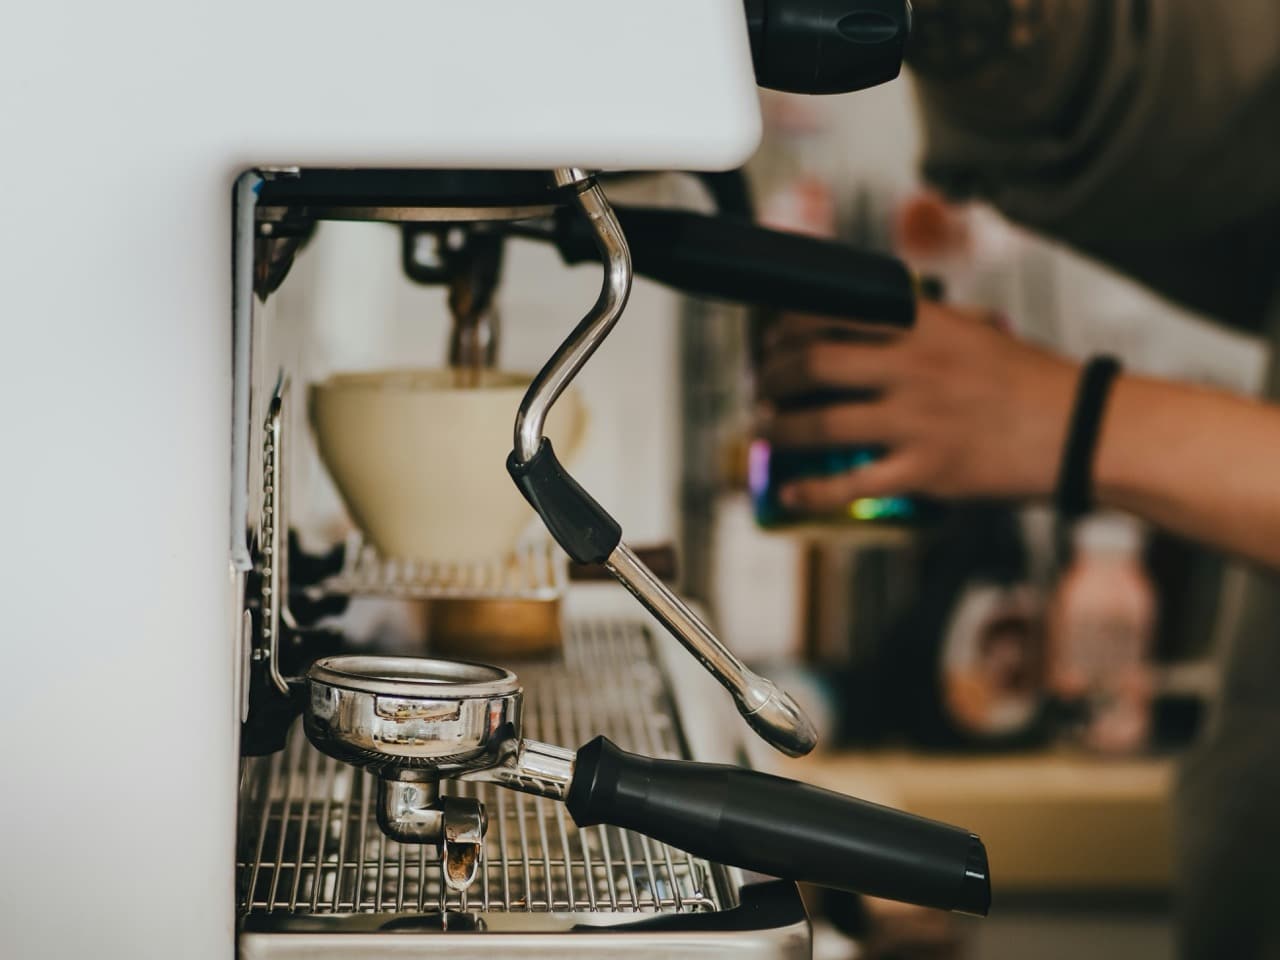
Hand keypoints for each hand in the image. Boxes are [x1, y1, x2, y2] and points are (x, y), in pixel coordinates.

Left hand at [758, 302, 1078, 510]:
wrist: (1084, 431)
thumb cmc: (1029, 382)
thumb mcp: (976, 332)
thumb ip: (922, 324)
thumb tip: (872, 315)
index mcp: (924, 325)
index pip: (833, 310)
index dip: (786, 326)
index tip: (770, 340)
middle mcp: (914, 367)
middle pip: (814, 364)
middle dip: (773, 378)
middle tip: (762, 389)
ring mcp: (918, 421)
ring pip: (822, 425)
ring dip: (781, 430)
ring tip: (766, 432)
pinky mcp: (926, 472)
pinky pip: (851, 485)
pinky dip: (812, 491)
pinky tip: (791, 493)